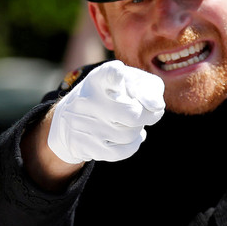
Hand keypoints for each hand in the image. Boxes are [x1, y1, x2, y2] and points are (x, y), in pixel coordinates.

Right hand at [48, 60, 165, 163]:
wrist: (69, 119)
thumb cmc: (110, 96)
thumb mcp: (127, 82)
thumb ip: (147, 88)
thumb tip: (157, 106)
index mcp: (99, 79)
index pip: (106, 74)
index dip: (115, 74)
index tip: (120, 73)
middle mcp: (88, 100)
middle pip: (132, 113)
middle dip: (148, 116)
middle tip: (150, 113)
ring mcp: (84, 125)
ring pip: (130, 134)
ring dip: (138, 129)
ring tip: (132, 123)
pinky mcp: (84, 146)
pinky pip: (120, 152)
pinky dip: (132, 145)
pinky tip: (132, 137)